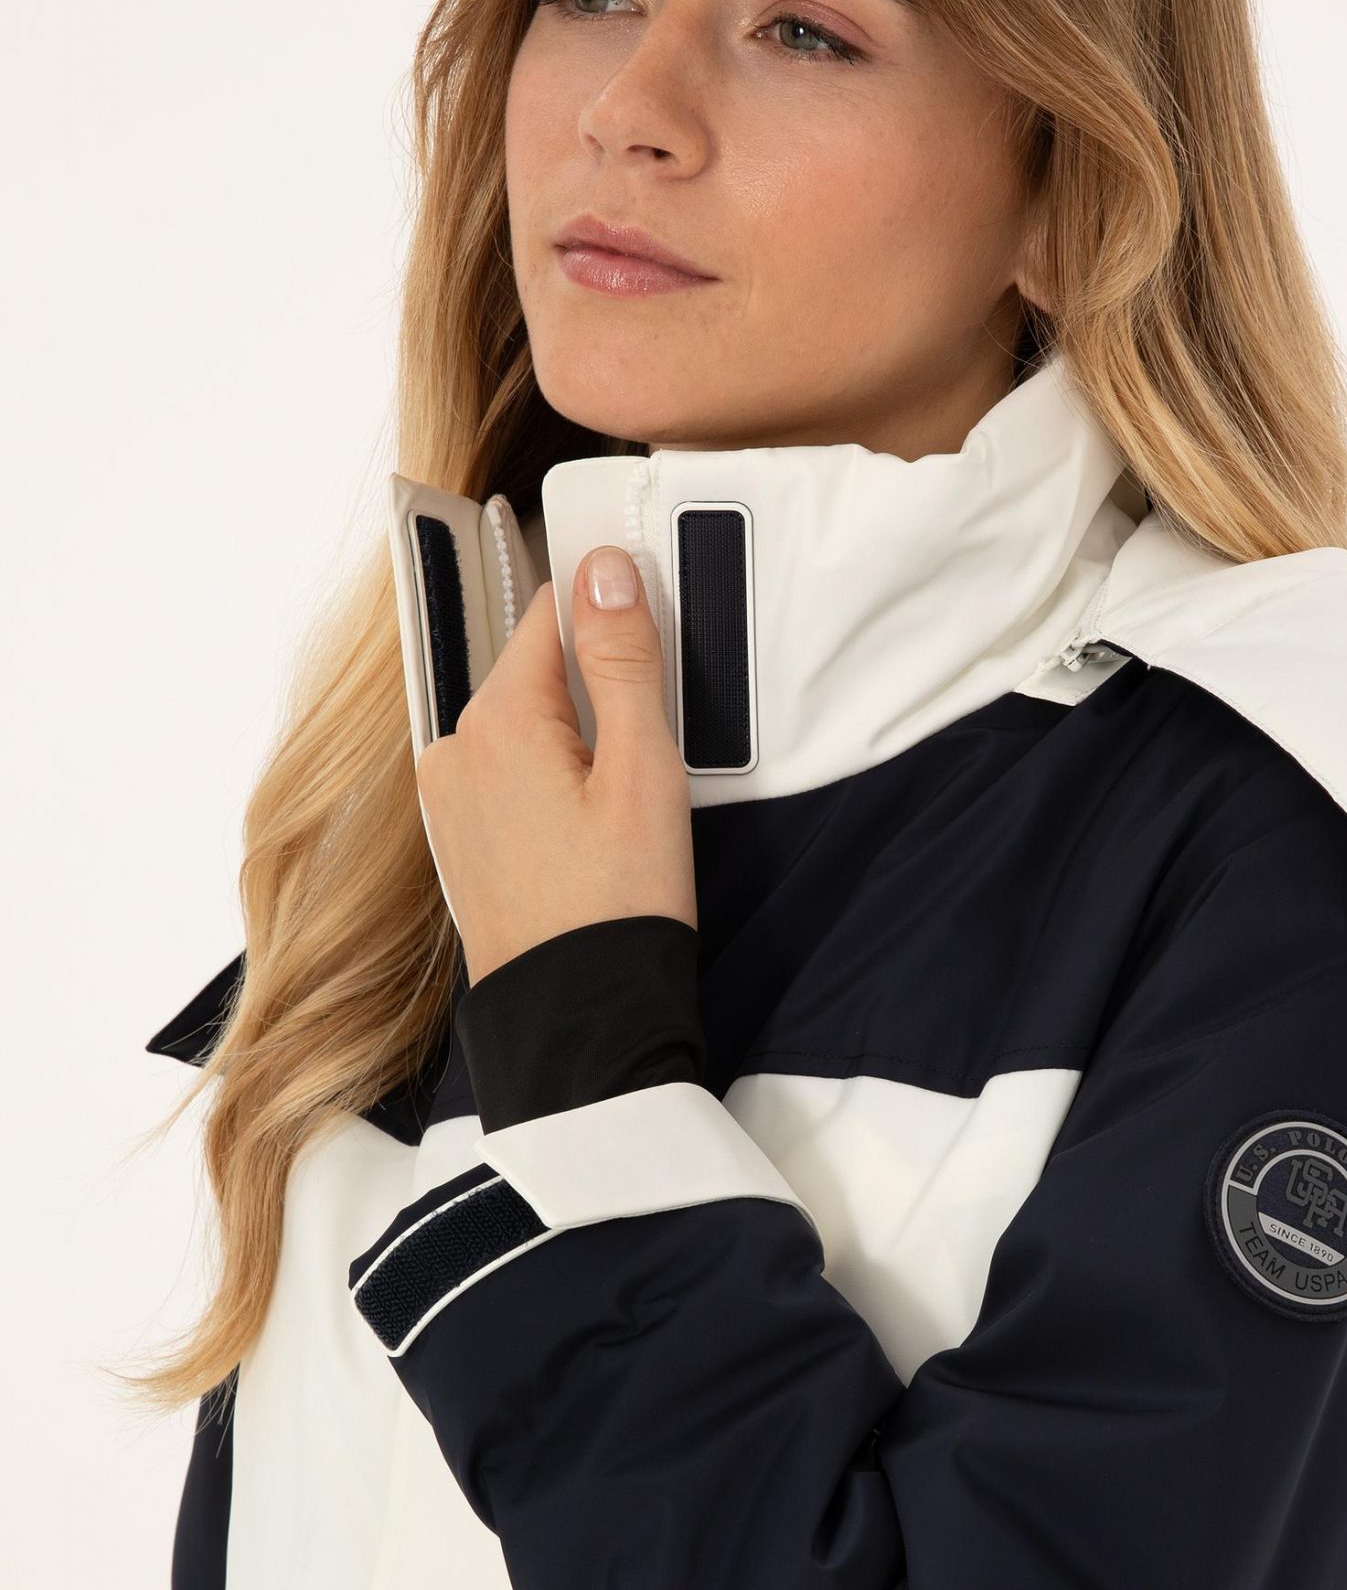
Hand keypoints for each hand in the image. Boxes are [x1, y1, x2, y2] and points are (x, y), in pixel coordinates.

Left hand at [414, 543, 695, 985]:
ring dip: (574, 736)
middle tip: (652, 747)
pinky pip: (508, 774)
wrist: (579, 1019)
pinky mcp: (459, 840)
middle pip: (537, 671)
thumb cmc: (618, 904)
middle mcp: (454, 751)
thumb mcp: (643, 768)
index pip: (554, 613)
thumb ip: (623, 659)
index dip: (613, 612)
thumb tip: (606, 571)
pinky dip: (551, 780)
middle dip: (596, 686)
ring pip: (524, 725)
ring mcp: (448, 799)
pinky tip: (590, 827)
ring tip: (623, 798)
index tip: (655, 634)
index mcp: (495, 721)